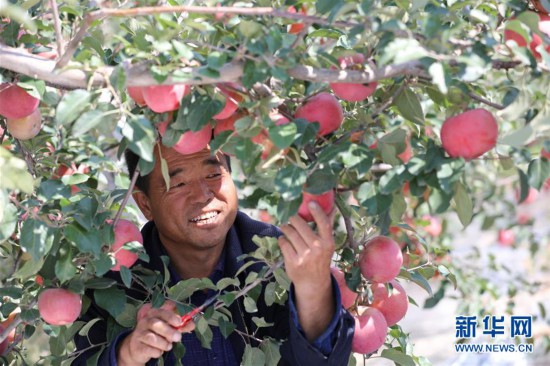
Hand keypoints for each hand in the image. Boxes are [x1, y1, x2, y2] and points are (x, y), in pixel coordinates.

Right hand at [117, 300, 194, 364]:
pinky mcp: (136, 346)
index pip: (161, 311)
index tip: (179, 322)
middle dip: (169, 331)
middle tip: (178, 337)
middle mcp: (144, 322)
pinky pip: (148, 349)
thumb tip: (192, 324)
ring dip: (163, 343)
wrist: (138, 348)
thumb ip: (180, 326)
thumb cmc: (157, 334)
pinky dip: (156, 352)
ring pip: (151, 338)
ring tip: (168, 346)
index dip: (171, 316)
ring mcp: (139, 334)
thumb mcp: (169, 328)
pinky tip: (159, 351)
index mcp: (153, 313)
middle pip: (155, 324)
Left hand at [278, 201, 335, 340]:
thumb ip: (326, 227)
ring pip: (289, 232)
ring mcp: (304, 256)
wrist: (313, 283)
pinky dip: (282, 240)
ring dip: (286, 228)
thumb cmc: (320, 259)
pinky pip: (282, 242)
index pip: (323, 223)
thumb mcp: (327, 245)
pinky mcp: (292, 261)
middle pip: (300, 224)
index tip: (310, 203)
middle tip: (292, 220)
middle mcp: (317, 248)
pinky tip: (285, 241)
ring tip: (286, 229)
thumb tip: (330, 206)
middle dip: (293, 220)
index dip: (317, 211)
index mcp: (328, 243)